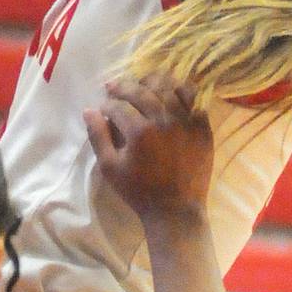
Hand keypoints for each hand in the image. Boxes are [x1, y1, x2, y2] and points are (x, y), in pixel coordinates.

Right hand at [85, 77, 212, 216]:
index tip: (103, 106)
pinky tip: (169, 90)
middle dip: (125, 87)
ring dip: (151, 82)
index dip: (107, 103)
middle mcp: (164, 120)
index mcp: (139, 131)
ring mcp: (186, 121)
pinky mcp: (202, 126)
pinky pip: (193, 98)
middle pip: (142, 90)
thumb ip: (98, 136)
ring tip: (141, 84)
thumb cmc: (139, 191)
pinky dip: (180, 89)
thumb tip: (89, 110)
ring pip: (169, 88)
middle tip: (116, 88)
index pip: (118, 105)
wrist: (176, 209)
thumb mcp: (110, 167)